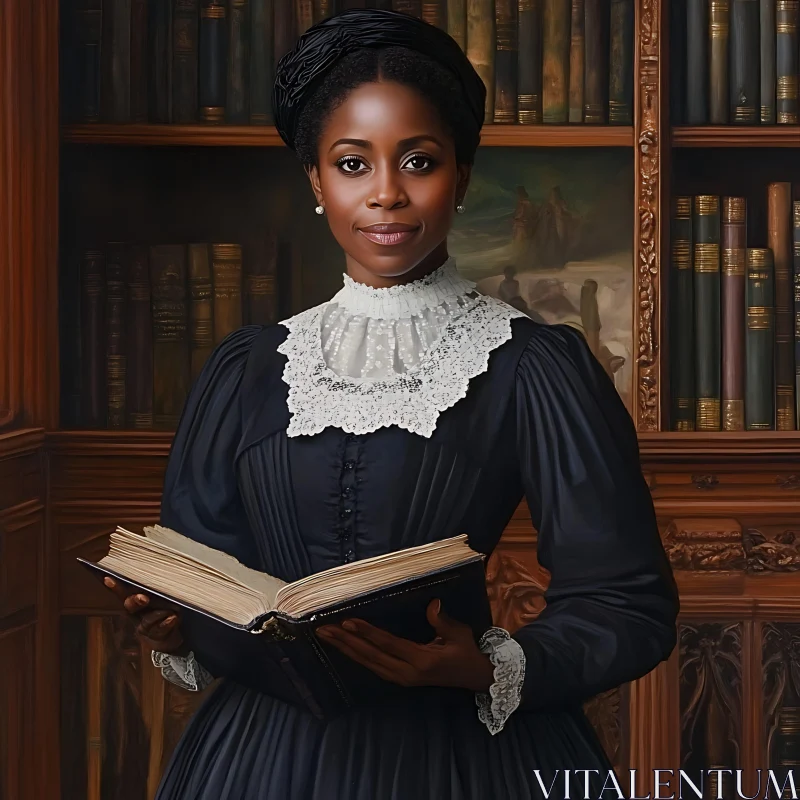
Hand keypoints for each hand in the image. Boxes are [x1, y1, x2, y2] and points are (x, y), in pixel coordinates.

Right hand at [104, 577, 185, 654]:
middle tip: (143, 598)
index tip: (108, 579)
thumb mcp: (161, 597)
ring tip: (170, 609)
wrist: (168, 637)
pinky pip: (160, 629)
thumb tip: (159, 574)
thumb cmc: (164, 610)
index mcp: (134, 601)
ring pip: (147, 619)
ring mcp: (144, 627)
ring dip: (158, 613)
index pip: (123, 592)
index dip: (115, 587)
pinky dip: (167, 623)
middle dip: (135, 601)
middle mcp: (136, 614)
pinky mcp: (154, 636)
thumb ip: (156, 588)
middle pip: (130, 606)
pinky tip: (173, 618)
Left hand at [316, 599, 494, 692]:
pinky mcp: (400, 679)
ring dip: (346, 649)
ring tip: (327, 637)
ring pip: (368, 663)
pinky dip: (357, 656)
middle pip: (371, 656)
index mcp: (421, 661)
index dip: (367, 633)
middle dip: (346, 642)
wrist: (474, 677)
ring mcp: (403, 679)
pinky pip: (373, 667)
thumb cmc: (466, 652)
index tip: (347, 622)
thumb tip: (431, 604)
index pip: (388, 644)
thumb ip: (442, 621)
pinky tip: (345, 647)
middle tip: (324, 630)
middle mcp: (408, 673)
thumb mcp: (458, 634)